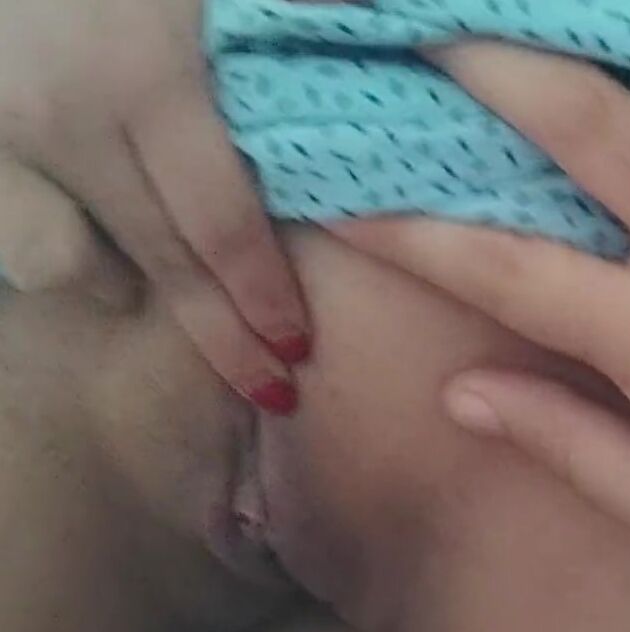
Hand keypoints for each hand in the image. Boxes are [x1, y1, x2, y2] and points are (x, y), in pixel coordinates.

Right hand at [0, 0, 306, 413]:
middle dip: (220, 336)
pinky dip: (61, 248)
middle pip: (159, 261)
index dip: (259, 295)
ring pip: (72, 265)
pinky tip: (100, 242)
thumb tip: (382, 24)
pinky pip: (19, 236)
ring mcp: (6, 132)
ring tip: (197, 294)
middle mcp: (69, 120)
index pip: (220, 223)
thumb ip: (307, 6)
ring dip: (139, 287)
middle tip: (272, 387)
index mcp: (146, 81)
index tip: (296, 349)